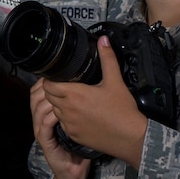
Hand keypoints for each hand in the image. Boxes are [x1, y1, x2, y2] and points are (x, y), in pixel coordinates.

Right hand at [30, 77, 88, 178]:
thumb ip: (81, 104)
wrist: (76, 172)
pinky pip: (43, 126)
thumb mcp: (81, 121)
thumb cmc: (79, 147)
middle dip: (46, 85)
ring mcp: (42, 131)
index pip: (40, 90)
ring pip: (37, 108)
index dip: (47, 79)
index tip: (60, 71)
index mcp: (48, 112)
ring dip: (48, 99)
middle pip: (35, 96)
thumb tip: (91, 83)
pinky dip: (50, 117)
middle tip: (61, 80)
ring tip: (63, 94)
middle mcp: (42, 120)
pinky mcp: (45, 143)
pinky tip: (60, 112)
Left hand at [41, 35, 147, 168]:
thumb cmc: (123, 111)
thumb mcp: (115, 81)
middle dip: (54, 89)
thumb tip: (103, 41)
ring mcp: (69, 124)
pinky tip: (79, 113)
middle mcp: (68, 110)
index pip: (48, 84)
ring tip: (73, 98)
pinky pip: (62, 123)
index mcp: (74, 94)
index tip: (58, 75)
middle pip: (49, 96)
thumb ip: (107, 58)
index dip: (50, 78)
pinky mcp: (73, 135)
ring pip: (55, 110)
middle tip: (65, 84)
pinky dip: (66, 117)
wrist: (130, 137)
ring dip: (59, 103)